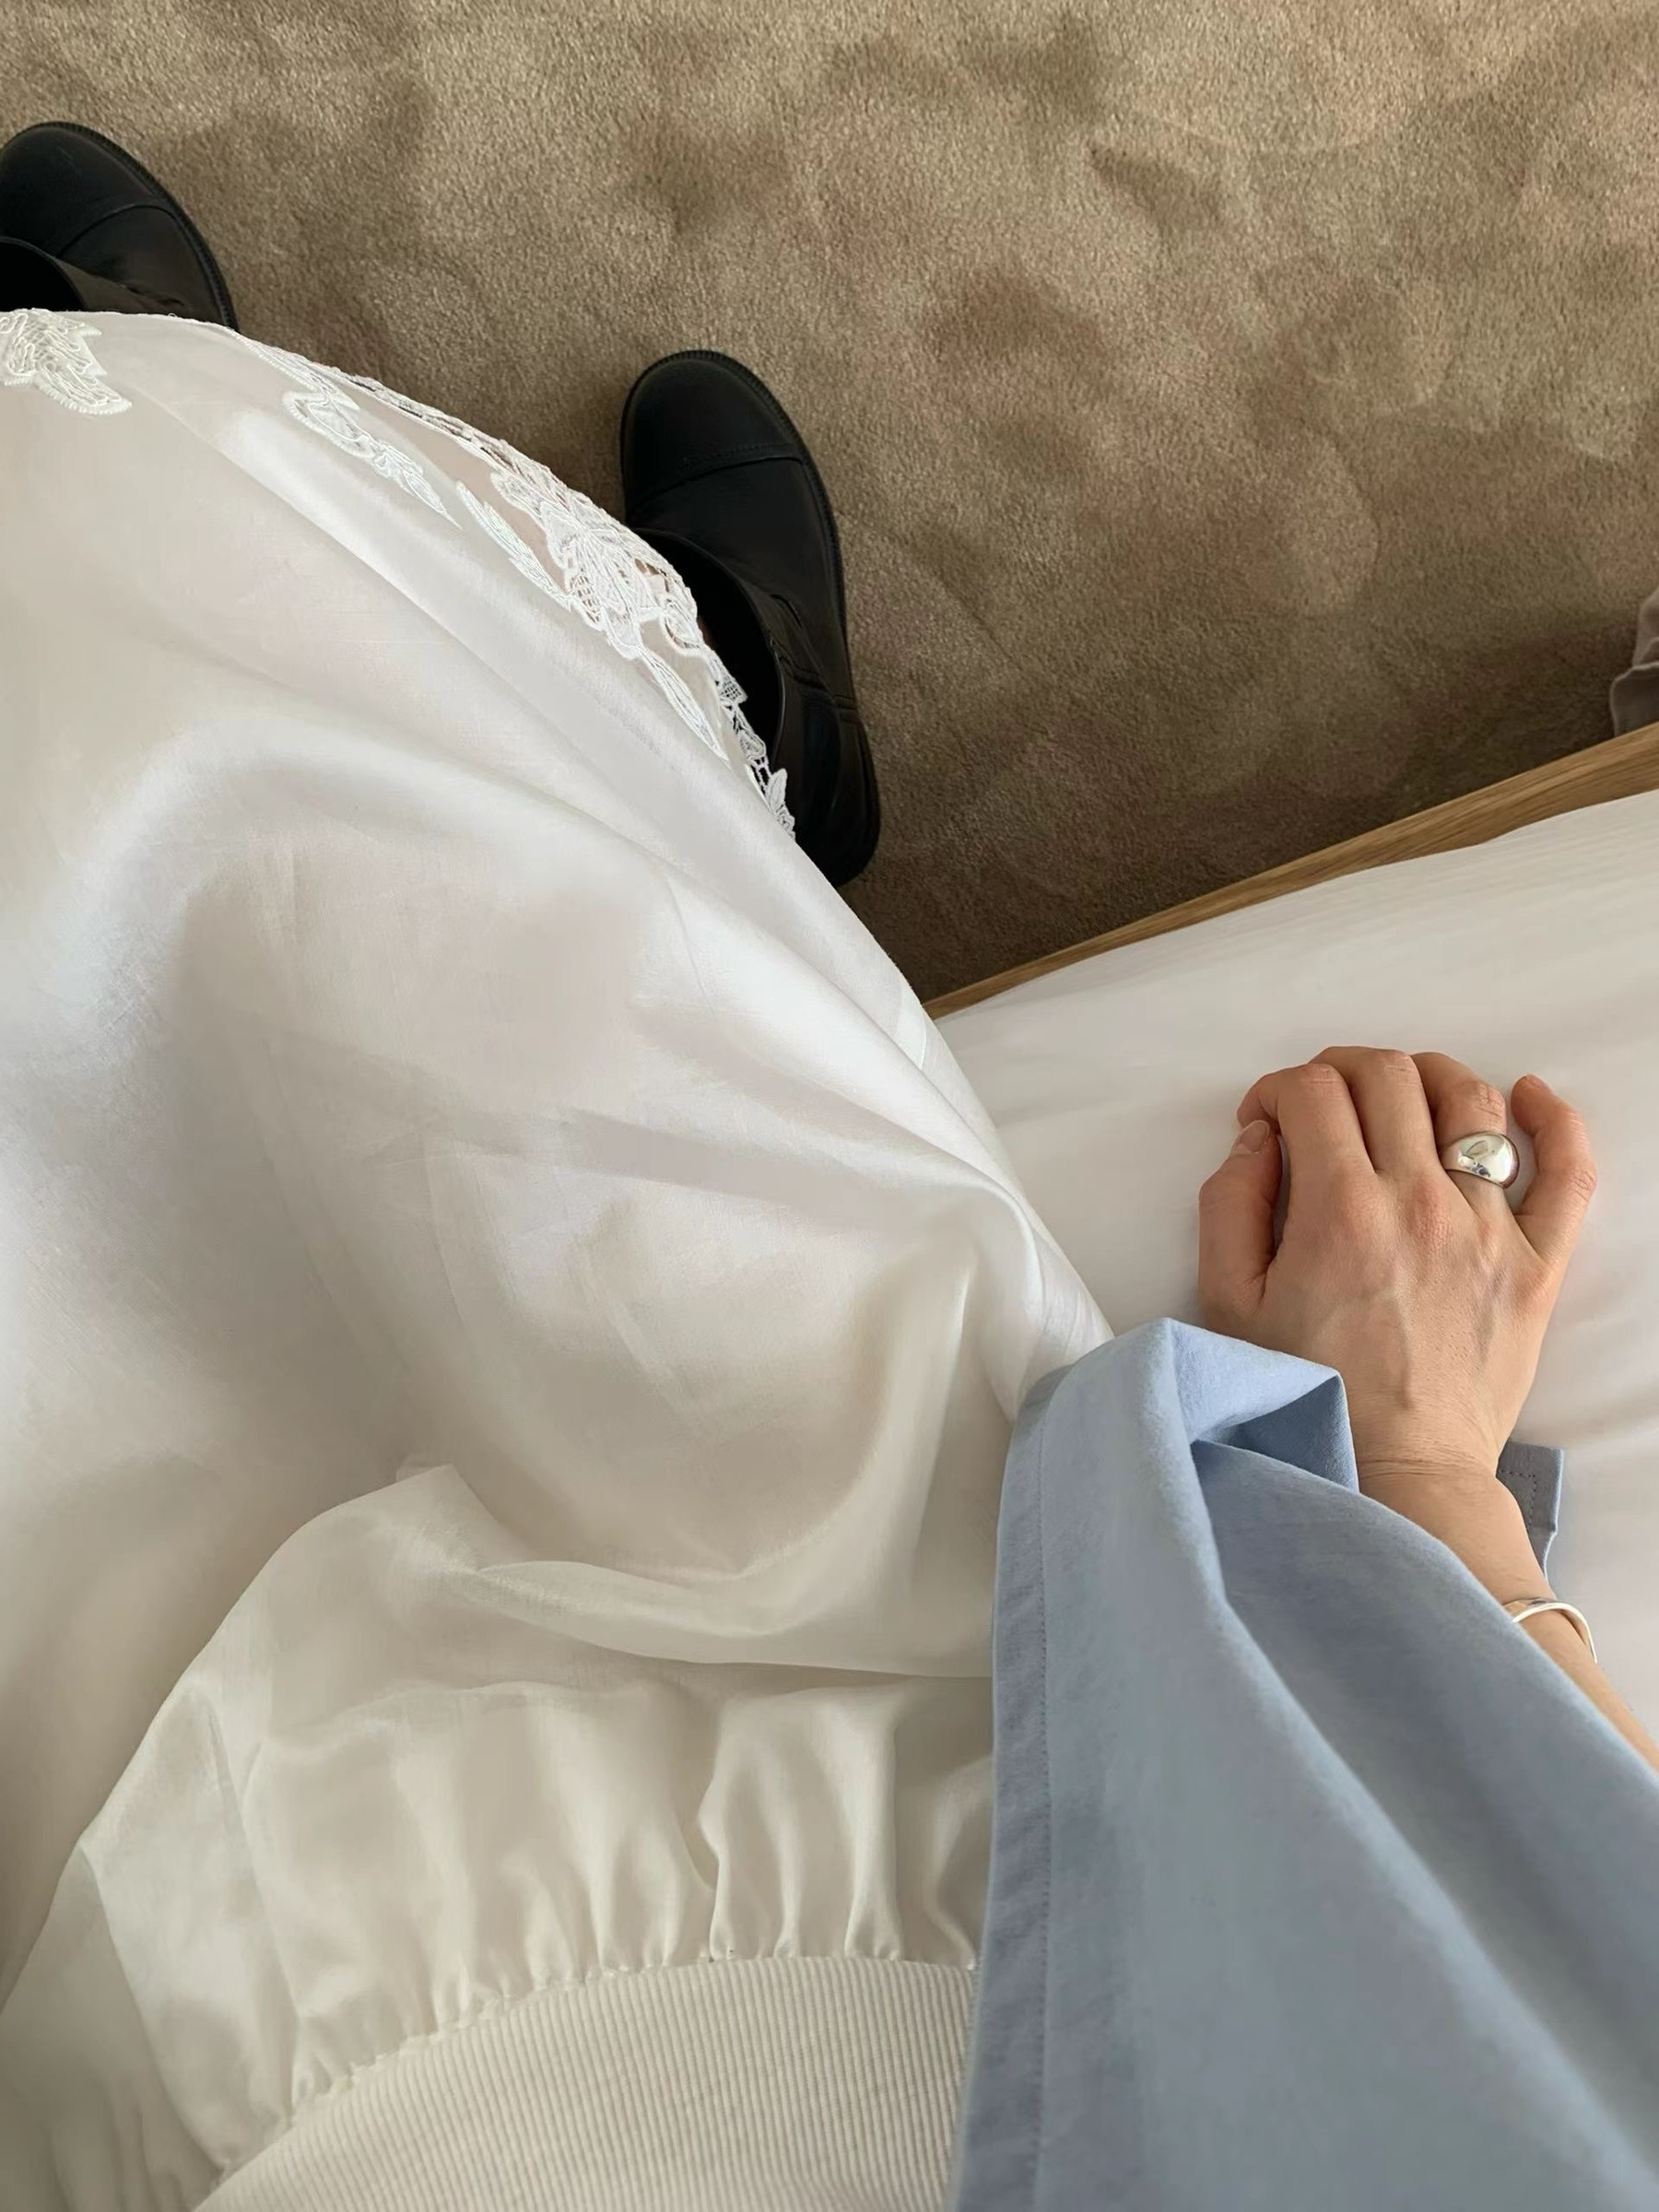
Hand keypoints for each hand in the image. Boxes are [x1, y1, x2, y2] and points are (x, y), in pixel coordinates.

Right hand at [1196, 1048, 1595, 1486]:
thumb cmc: (1310, 1394)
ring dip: (1427, 1075)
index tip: (1267, 1122)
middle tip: (1321, 1103)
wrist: (1399, 1472)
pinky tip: (1530, 1096)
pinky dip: (1556, 1119)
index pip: (1310, 1091)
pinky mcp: (1539, 1263)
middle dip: (1339, 1070)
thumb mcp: (1229, 1302)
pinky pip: (1568, 1170)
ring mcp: (1489, 1229)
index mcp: (1339, 1209)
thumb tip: (1259, 1139)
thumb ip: (1229, 1204)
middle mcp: (1418, 1201)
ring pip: (1470, 1100)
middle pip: (1385, 1076)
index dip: (1276, 1090)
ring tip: (1402, 1097)